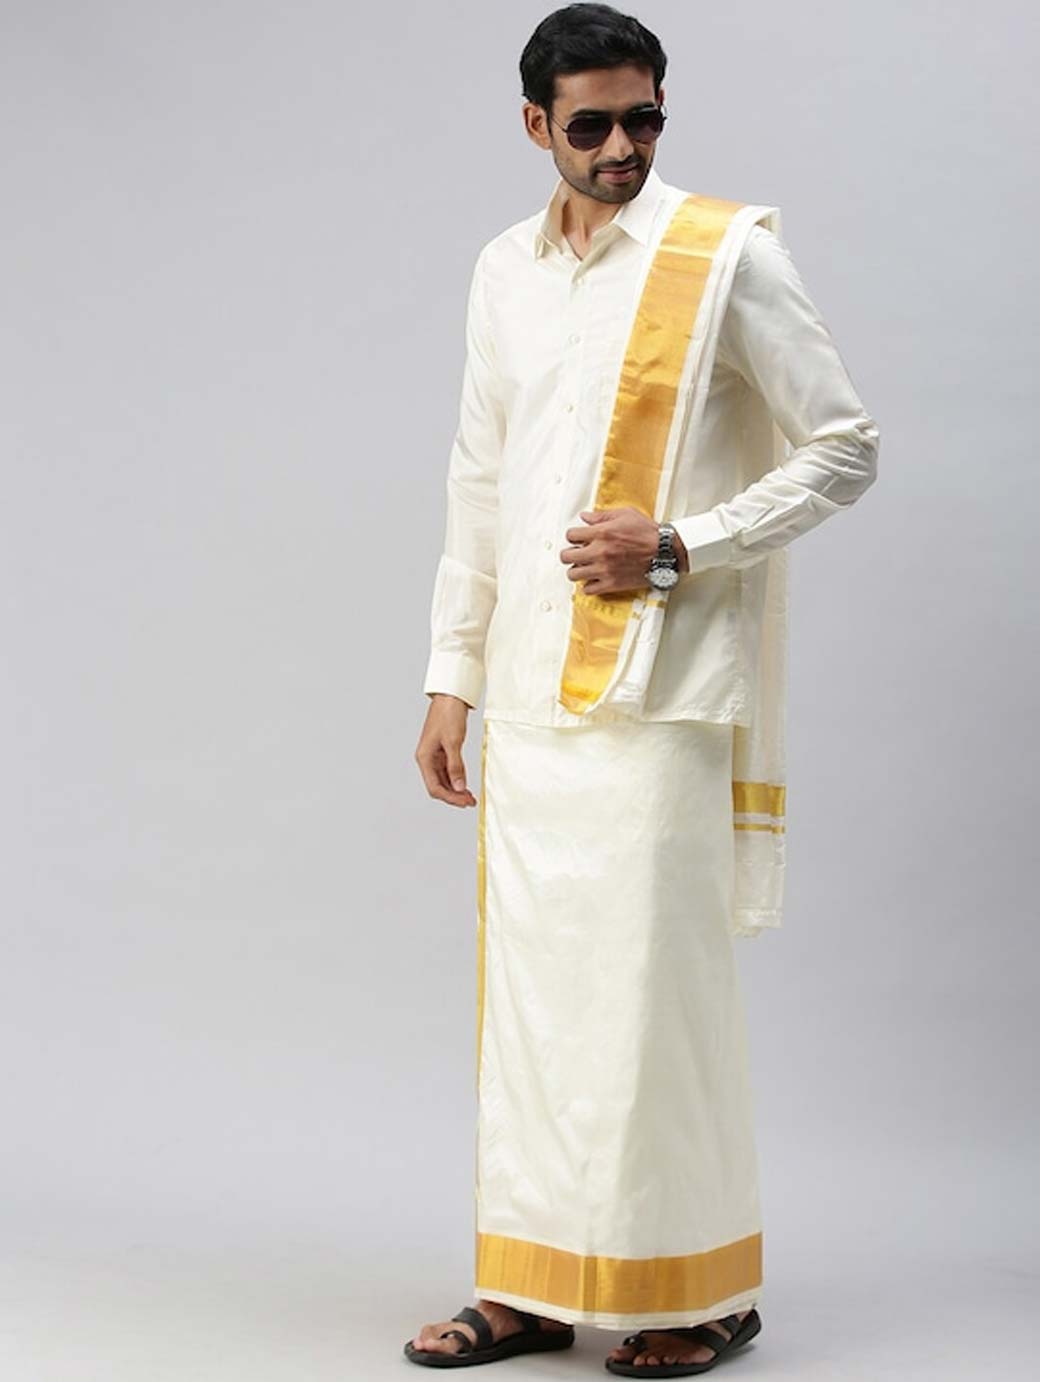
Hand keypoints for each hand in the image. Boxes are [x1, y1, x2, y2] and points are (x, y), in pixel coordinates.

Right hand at [415, 694, 477, 806]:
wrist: (450, 697)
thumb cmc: (448, 715)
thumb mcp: (453, 742)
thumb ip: (456, 766)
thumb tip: (459, 787)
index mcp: (424, 758)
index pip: (434, 787)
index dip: (450, 797)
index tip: (464, 802)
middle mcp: (427, 759)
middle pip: (438, 786)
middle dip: (454, 796)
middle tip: (470, 802)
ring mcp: (435, 756)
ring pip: (444, 780)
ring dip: (456, 789)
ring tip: (470, 797)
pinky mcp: (443, 751)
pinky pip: (449, 771)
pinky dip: (457, 779)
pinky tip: (466, 784)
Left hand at [559, 507, 687, 593]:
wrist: (665, 553)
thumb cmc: (648, 533)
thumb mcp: (626, 515)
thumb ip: (602, 516)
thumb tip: (584, 517)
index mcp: (602, 533)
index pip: (571, 535)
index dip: (573, 536)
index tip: (578, 539)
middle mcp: (599, 552)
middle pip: (566, 557)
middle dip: (569, 553)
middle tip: (576, 553)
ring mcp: (604, 570)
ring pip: (573, 575)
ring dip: (576, 570)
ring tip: (584, 567)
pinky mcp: (611, 584)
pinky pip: (588, 590)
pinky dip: (588, 585)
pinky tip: (595, 578)